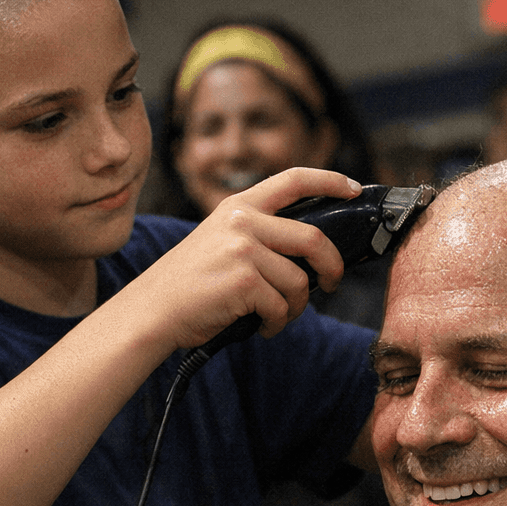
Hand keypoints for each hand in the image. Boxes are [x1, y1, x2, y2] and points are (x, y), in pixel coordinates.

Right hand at [139, 168, 359, 348]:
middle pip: (314, 239)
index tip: (353, 190)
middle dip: (332, 267)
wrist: (153, 310)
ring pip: (299, 282)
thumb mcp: (221, 242)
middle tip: (331, 283)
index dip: (330, 181)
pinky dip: (277, 323)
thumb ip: (261, 235)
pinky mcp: (244, 280)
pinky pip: (282, 306)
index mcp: (239, 206)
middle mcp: (242, 220)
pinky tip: (261, 326)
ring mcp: (243, 248)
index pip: (294, 179)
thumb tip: (315, 253)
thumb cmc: (191, 285)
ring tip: (275, 316)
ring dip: (295, 308)